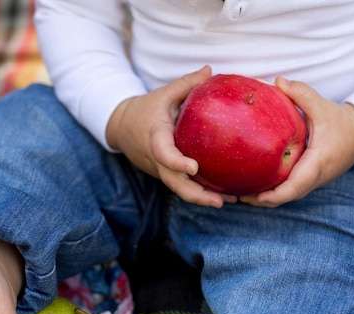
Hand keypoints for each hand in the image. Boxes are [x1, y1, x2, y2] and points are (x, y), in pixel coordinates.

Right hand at [107, 65, 236, 207]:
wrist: (122, 127)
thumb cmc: (147, 108)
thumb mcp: (163, 94)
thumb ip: (186, 84)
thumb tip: (210, 71)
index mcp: (156, 137)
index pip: (163, 152)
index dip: (176, 162)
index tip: (194, 168)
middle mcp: (157, 159)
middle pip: (173, 182)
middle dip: (195, 195)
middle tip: (219, 202)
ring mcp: (161, 170)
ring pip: (179, 189)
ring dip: (202, 198)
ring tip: (230, 201)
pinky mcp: (166, 175)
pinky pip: (183, 186)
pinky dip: (201, 193)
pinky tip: (226, 197)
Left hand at [240, 78, 353, 207]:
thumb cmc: (341, 121)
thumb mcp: (322, 105)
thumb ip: (301, 93)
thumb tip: (277, 81)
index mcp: (319, 161)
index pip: (297, 185)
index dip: (277, 194)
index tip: (257, 197)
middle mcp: (316, 177)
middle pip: (287, 197)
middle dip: (262, 201)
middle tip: (237, 198)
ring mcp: (313, 182)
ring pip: (287, 196)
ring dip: (264, 199)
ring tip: (239, 196)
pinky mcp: (309, 180)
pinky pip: (288, 190)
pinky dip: (271, 192)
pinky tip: (252, 186)